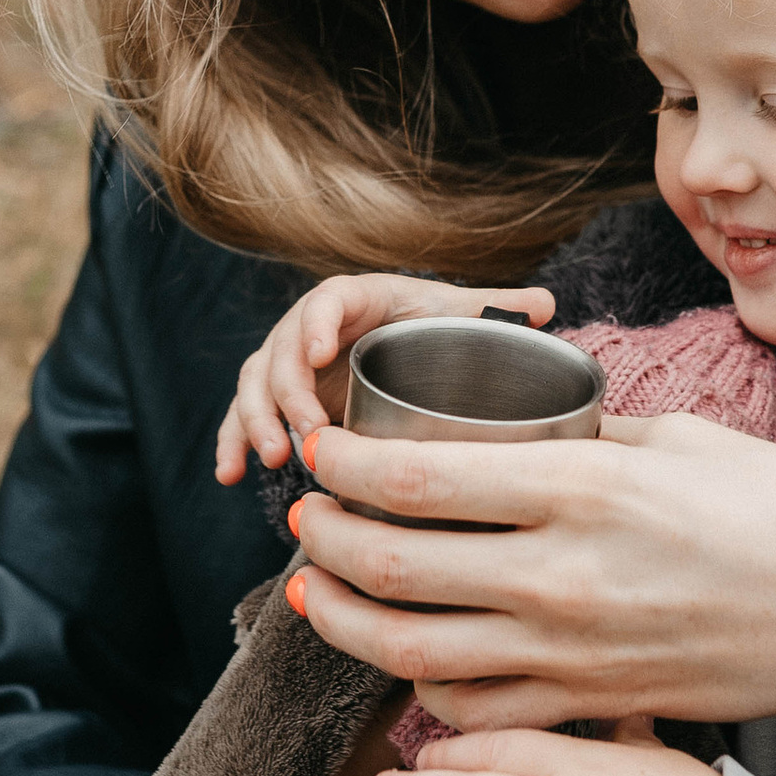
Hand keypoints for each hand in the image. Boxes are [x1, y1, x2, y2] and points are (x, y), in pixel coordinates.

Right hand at [215, 273, 554, 482]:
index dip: (315, 324)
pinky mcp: (277, 403)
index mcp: (352, 300)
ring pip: (254, 386)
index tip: (320, 352)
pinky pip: (242, 419)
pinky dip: (231, 444)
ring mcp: (288, 366)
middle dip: (285, 392)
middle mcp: (309, 328)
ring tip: (272, 460)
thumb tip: (546, 305)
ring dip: (254, 421)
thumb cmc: (432, 329)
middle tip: (307, 433)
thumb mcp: (460, 316)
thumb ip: (497, 308)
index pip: (324, 303)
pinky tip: (229, 476)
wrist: (406, 351)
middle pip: (280, 351)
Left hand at [284, 413, 775, 728]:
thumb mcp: (673, 438)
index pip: (419, 478)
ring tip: (314, 590)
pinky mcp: (591, 705)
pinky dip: (419, 685)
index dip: (345, 465)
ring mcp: (573, 654)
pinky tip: (403, 655)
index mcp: (583, 488)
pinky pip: (474, 709)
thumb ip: (579, 436)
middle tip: (303, 514)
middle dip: (324, 540)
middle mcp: (564, 577)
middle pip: (393, 568)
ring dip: (343, 620)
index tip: (318, 449)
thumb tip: (506, 425)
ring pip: (410, 652)